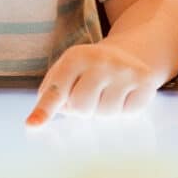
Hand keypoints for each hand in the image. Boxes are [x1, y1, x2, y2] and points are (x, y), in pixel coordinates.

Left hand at [28, 38, 161, 126]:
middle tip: (90, 95)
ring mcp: (124, 70)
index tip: (32, 125)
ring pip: (104, 113)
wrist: (130, 53)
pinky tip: (124, 94)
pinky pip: (126, 113)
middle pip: (81, 107)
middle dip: (81, 109)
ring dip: (103, 110)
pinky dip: (123, 109)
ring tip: (107, 93)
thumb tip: (36, 122)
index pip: (57, 90)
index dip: (44, 109)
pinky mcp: (145, 81)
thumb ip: (52, 94)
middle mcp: (101, 60)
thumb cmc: (90, 70)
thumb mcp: (67, 71)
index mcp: (75, 57)